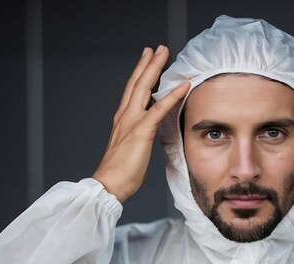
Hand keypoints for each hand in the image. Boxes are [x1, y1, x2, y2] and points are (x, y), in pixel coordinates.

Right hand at [92, 45, 190, 202]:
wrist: (108, 185)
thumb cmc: (120, 174)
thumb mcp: (131, 149)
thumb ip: (139, 137)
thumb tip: (148, 134)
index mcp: (122, 120)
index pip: (132, 91)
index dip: (140, 73)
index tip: (147, 60)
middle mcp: (125, 116)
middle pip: (136, 82)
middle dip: (147, 63)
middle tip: (156, 48)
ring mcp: (132, 121)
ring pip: (144, 87)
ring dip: (155, 68)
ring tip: (164, 52)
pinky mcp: (141, 130)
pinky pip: (160, 108)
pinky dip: (173, 94)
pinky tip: (184, 84)